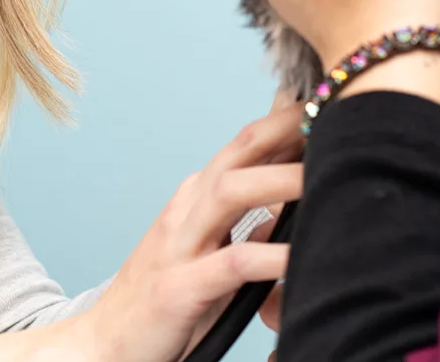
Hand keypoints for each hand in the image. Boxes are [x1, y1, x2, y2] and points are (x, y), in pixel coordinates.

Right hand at [0, 106, 303, 361]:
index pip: (243, 146)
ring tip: (326, 178)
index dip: (284, 121)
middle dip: (285, 130)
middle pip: (237, 153)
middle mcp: (184, 212)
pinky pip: (231, 263)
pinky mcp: (178, 288)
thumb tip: (297, 200)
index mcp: (193, 200)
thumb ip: (248, 224)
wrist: (104, 345)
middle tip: (336, 115)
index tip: (329, 102)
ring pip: (230, 193)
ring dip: (280, 181)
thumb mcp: (210, 254)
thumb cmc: (166, 303)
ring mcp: (178, 247)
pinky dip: (269, 256)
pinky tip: (299, 257)